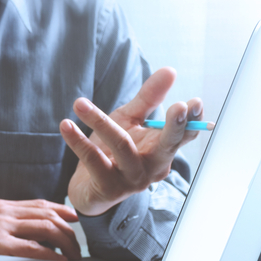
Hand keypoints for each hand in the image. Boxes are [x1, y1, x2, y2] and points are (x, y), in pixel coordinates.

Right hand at [0, 199, 80, 260]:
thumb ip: (2, 223)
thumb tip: (21, 233)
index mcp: (2, 206)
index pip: (41, 204)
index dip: (63, 212)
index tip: (75, 222)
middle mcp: (5, 212)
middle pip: (49, 214)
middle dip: (70, 230)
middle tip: (77, 246)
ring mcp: (0, 226)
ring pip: (45, 227)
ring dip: (64, 242)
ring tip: (72, 255)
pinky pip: (29, 246)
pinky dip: (48, 253)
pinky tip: (57, 259)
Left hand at [62, 67, 206, 215]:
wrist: (88, 189)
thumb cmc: (112, 151)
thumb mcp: (130, 121)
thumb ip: (148, 98)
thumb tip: (170, 70)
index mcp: (162, 150)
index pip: (184, 135)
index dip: (192, 120)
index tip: (194, 102)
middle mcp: (153, 168)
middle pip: (167, 145)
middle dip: (174, 126)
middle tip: (179, 105)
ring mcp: (133, 181)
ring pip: (122, 146)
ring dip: (99, 121)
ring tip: (79, 103)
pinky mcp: (109, 189)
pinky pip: (94, 160)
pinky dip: (78, 141)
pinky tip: (66, 125)